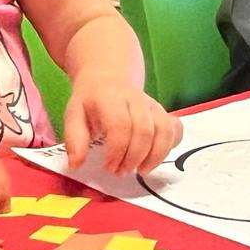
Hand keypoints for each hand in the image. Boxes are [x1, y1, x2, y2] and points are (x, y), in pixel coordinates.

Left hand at [63, 76, 181, 176]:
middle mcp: (136, 100)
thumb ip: (75, 139)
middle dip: (134, 158)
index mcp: (110, 99)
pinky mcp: (163, 112)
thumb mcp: (73, 115)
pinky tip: (155, 157)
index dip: (116, 151)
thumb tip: (76, 164)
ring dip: (155, 156)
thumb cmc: (90, 101)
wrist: (106, 78)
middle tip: (121, 172)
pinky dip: (170, 146)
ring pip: (164, 130)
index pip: (120, 125)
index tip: (108, 167)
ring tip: (141, 171)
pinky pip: (176, 129)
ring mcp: (153, 105)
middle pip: (144, 130)